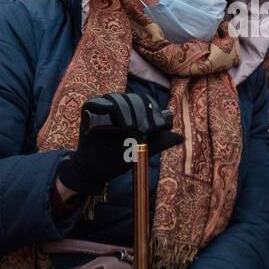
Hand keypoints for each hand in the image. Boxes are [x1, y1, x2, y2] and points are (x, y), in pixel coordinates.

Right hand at [55, 92, 183, 196]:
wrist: (95, 170)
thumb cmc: (118, 159)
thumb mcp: (141, 150)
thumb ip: (158, 141)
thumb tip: (180, 137)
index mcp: (132, 111)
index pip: (146, 101)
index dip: (153, 110)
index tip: (157, 126)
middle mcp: (117, 105)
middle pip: (133, 98)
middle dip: (142, 112)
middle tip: (143, 130)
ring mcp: (102, 106)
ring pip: (118, 98)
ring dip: (126, 111)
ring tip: (130, 128)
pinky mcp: (88, 110)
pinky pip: (98, 102)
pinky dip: (106, 106)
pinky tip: (112, 115)